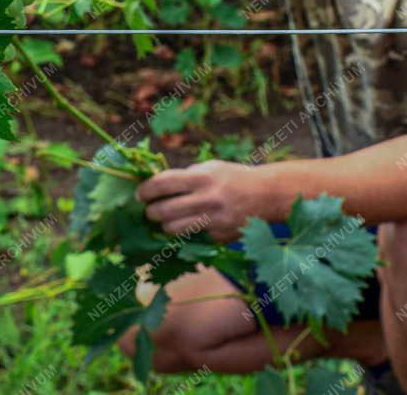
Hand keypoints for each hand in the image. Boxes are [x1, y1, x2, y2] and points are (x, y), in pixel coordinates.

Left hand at [136, 160, 264, 242]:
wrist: (267, 195)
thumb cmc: (234, 178)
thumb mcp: (211, 168)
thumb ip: (186, 176)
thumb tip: (157, 185)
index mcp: (203, 177)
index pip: (164, 184)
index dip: (146, 190)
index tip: (139, 194)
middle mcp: (207, 200)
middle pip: (164, 211)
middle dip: (151, 211)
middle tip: (149, 210)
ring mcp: (213, 221)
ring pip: (174, 229)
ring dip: (165, 225)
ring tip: (165, 220)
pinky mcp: (219, 238)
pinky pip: (193, 238)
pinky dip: (188, 234)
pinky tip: (190, 226)